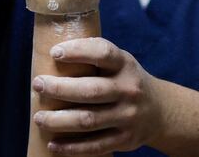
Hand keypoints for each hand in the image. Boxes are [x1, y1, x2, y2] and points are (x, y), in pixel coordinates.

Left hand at [31, 37, 161, 155]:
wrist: (160, 111)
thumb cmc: (126, 80)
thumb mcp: (120, 62)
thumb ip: (95, 58)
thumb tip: (52, 54)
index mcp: (125, 65)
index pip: (103, 53)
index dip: (78, 51)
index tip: (54, 52)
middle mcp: (129, 89)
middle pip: (90, 91)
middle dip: (59, 88)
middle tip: (37, 85)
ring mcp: (128, 116)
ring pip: (88, 120)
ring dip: (59, 120)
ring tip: (39, 117)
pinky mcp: (125, 140)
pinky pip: (94, 145)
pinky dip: (71, 147)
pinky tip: (52, 144)